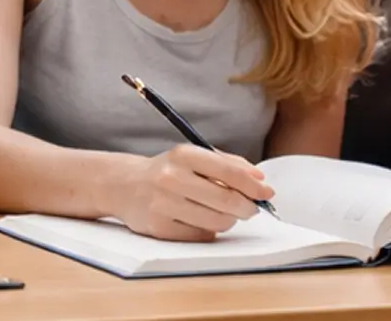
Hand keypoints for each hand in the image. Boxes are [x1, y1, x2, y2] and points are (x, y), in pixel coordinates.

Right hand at [104, 145, 272, 241]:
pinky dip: (209, 230)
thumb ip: (228, 164)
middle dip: (247, 207)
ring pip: (217, 221)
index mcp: (183, 155)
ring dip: (229, 220)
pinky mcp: (159, 227)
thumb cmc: (167, 171)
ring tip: (223, 213)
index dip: (254, 186)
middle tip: (251, 209)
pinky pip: (201, 235)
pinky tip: (200, 220)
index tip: (267, 193)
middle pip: (227, 200)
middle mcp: (171, 178)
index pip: (229, 172)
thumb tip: (260, 181)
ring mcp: (163, 204)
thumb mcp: (192, 157)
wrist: (123, 185)